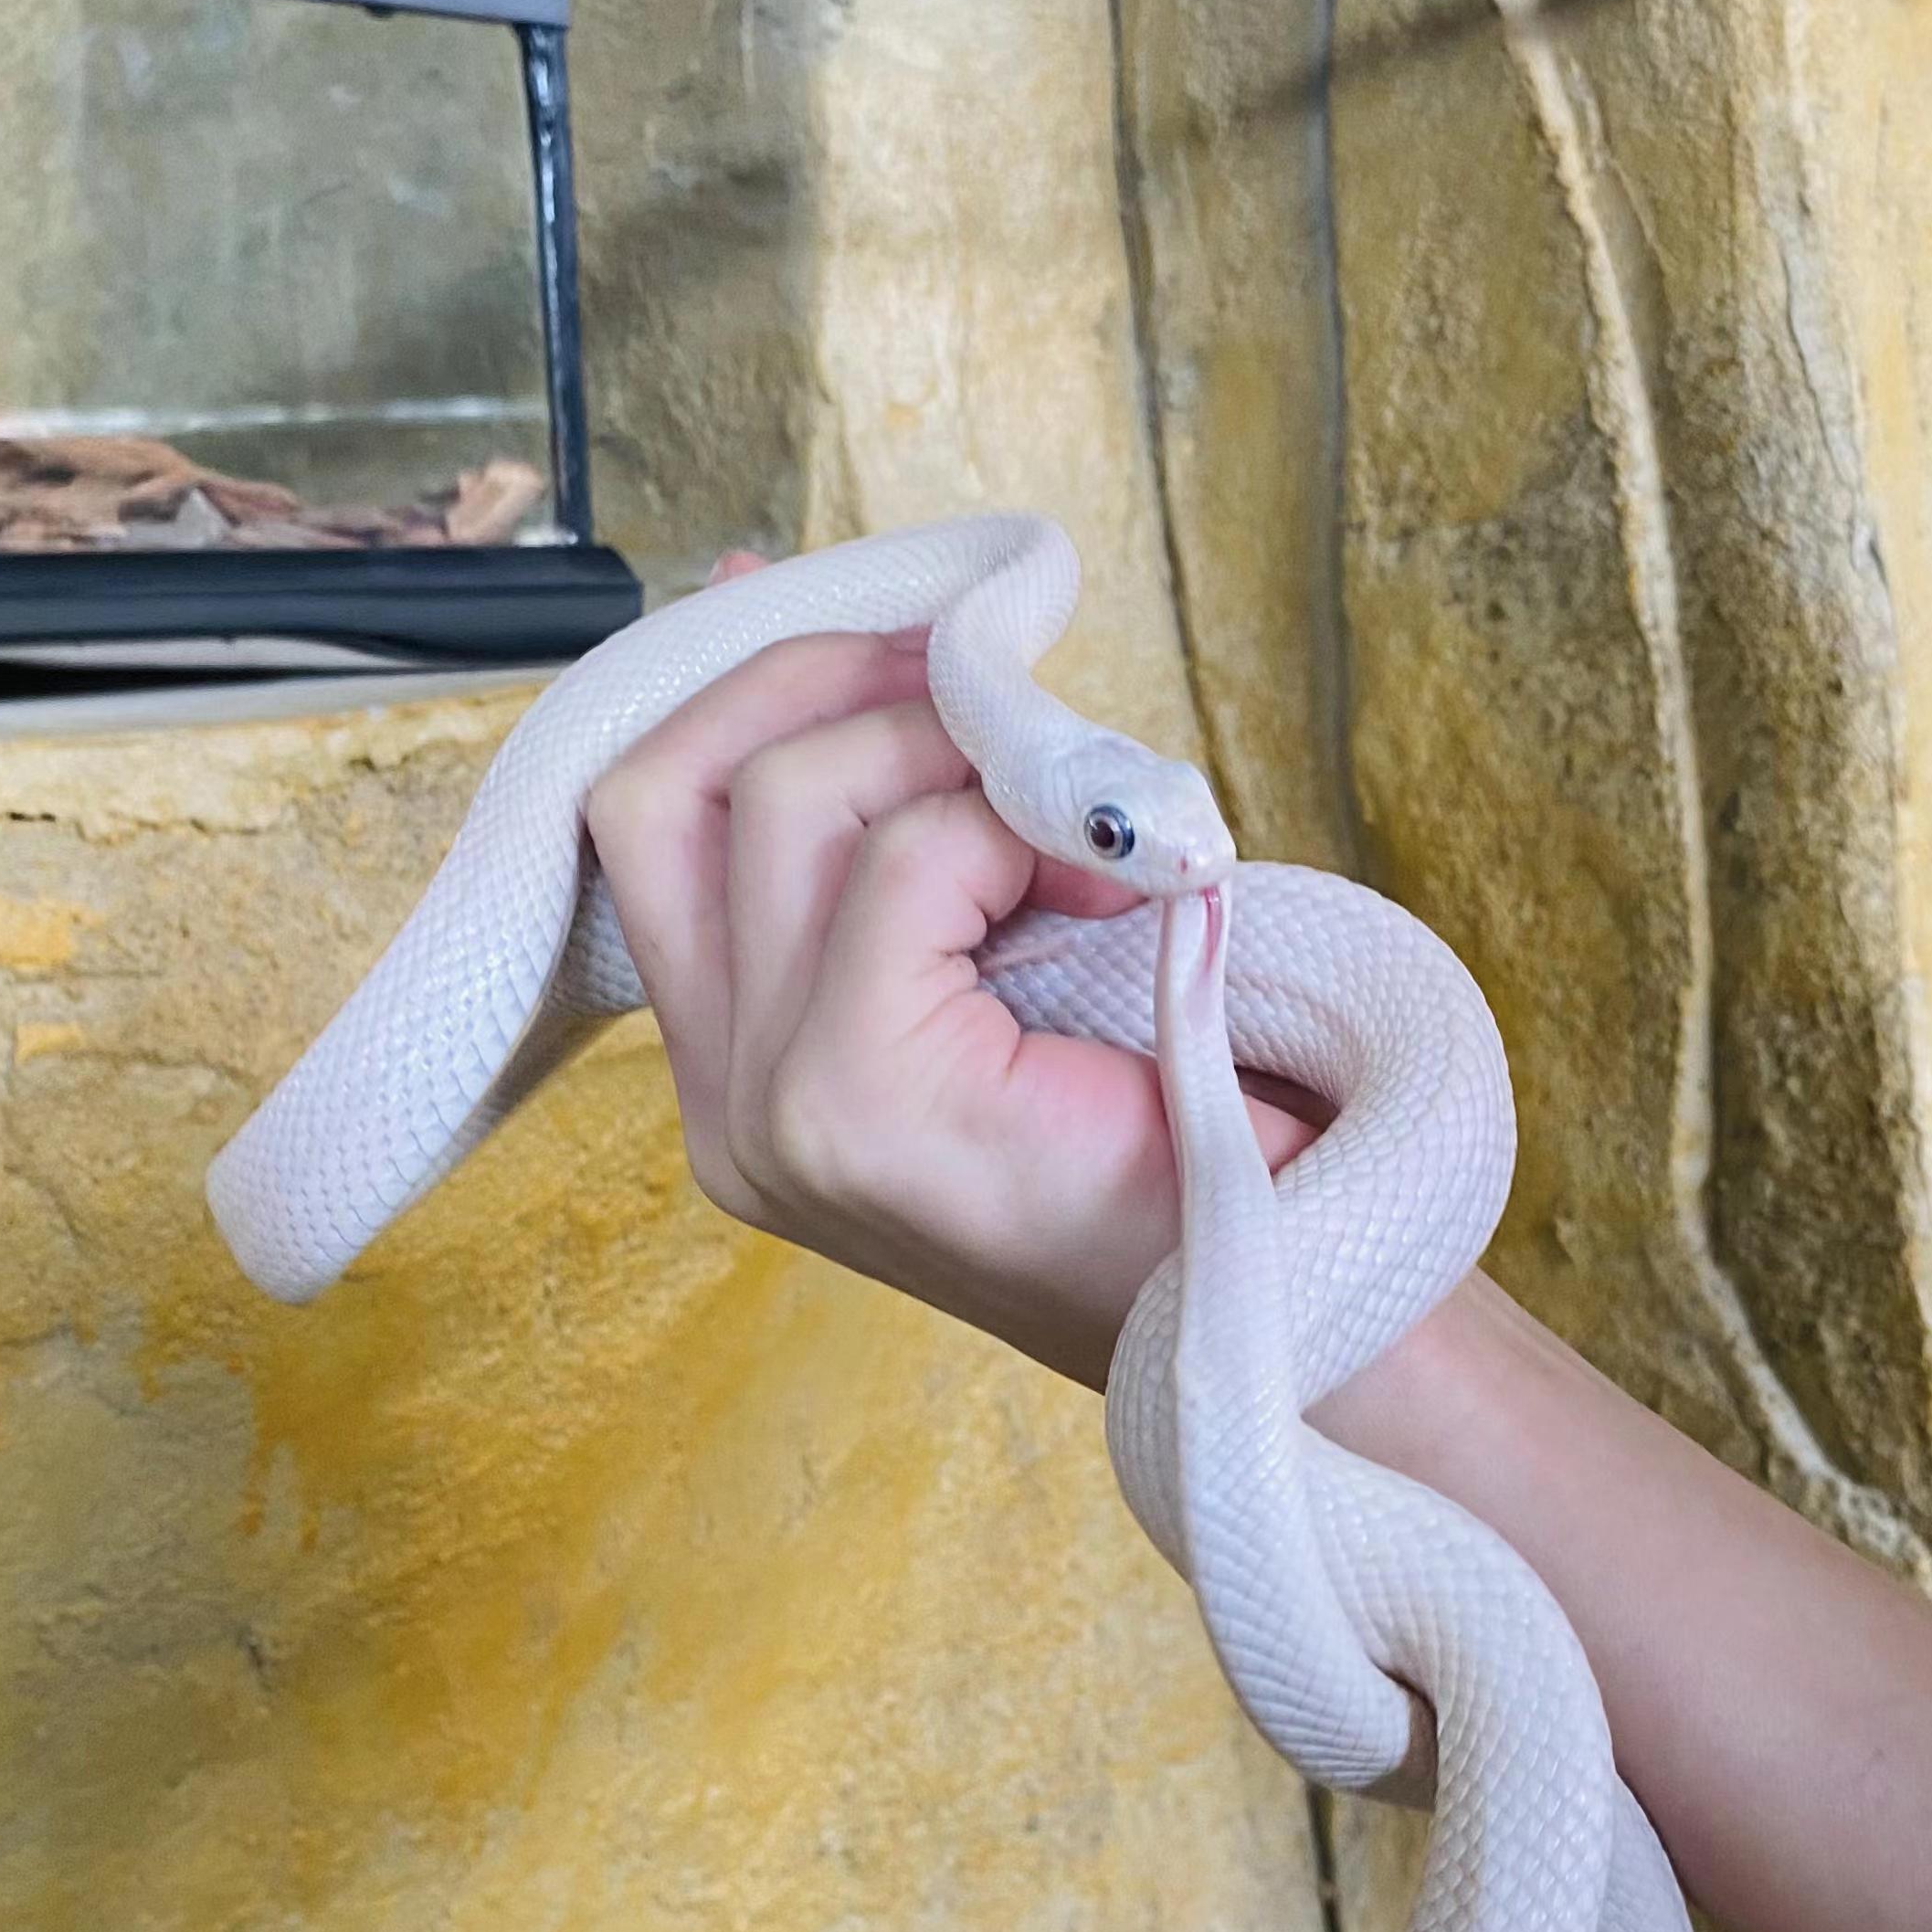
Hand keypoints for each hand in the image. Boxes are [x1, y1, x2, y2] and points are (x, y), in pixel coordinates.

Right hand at [582, 553, 1320, 1386]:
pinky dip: (1021, 829)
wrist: (1286, 1298)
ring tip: (1079, 826)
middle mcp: (725, 1106)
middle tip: (977, 671)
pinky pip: (909, 861)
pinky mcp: (852, 1103)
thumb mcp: (1010, 961)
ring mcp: (770, 1115)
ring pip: (787, 801)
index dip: (743, 687)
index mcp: (738, 1078)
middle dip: (822, 683)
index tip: (898, 633)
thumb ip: (915, 833)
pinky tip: (1116, 892)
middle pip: (665, 793)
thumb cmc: (1178, 1137)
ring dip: (949, 757)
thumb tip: (861, 634)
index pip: (645, 823)